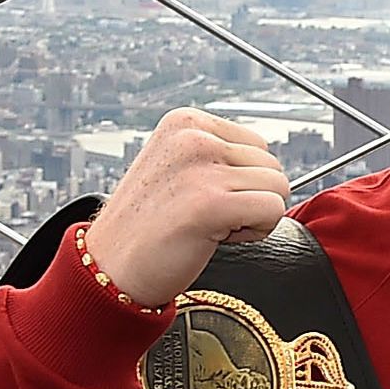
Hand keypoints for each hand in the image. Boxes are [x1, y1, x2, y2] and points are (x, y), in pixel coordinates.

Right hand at [82, 107, 292, 305]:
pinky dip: (256, 232)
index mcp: (186, 121)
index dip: (241, 179)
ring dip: (252, 215)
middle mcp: (194, 137)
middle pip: (272, 166)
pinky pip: (273, 210)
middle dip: (249, 197)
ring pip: (278, 188)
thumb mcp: (177, 165)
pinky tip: (218, 236)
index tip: (202, 195)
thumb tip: (268, 161)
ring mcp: (201, 168)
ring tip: (210, 223)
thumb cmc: (148, 224)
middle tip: (206, 214)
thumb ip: (217, 154)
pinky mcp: (211, 202)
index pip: (258, 145)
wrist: (111, 267)